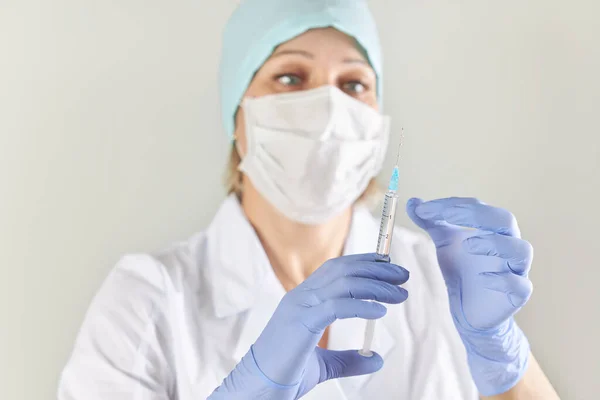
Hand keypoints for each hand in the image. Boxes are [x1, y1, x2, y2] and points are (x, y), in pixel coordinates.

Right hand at [209, 253, 409, 399]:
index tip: (388, 266)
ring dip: (375, 285)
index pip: (336, 269)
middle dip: (376, 269)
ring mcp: (299, 306)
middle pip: (343, 270)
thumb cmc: (285, 374)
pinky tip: (380, 311)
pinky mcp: (301, 321)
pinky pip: (337, 306)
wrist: (259, 388)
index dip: (363, 263)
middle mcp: (300, 296)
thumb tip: (375, 359)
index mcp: (302, 299)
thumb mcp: (324, 366)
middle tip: (403, 275)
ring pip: (343, 283)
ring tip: (399, 293)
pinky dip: (361, 305)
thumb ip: (348, 359)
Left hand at [407, 197, 531, 396]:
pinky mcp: (517, 295)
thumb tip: (412, 201)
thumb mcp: (444, 243)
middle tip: (448, 218)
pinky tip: (482, 278)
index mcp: (491, 228)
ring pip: (521, 250)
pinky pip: (520, 285)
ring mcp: (515, 270)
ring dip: (495, 243)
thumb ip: (430, 222)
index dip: (453, 206)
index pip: (478, 207)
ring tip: (468, 245)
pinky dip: (503, 279)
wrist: (469, 310)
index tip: (424, 209)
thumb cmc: (462, 270)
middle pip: (505, 220)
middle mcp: (507, 244)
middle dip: (476, 215)